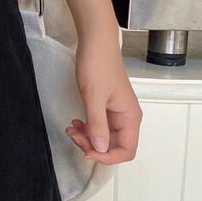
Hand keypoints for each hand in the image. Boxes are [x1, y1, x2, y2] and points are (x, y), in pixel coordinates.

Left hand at [66, 35, 142, 164]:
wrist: (95, 44)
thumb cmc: (98, 65)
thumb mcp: (94, 97)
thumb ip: (97, 124)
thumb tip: (100, 149)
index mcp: (130, 117)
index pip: (126, 151)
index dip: (107, 157)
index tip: (87, 151)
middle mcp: (126, 117)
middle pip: (114, 146)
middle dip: (93, 147)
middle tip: (74, 136)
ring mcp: (116, 112)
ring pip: (104, 137)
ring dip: (87, 138)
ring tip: (71, 129)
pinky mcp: (105, 106)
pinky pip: (98, 126)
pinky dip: (86, 128)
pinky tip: (75, 123)